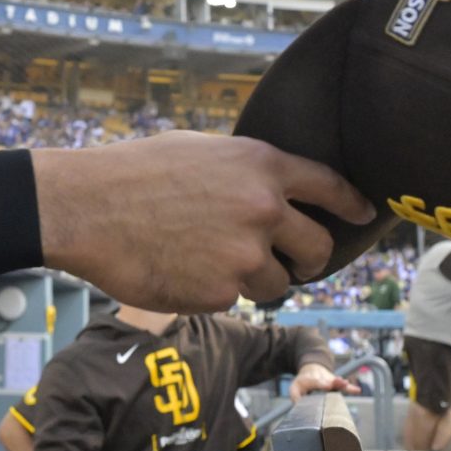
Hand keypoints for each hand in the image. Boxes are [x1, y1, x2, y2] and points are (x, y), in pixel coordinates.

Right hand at [32, 133, 373, 309]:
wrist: (88, 208)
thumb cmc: (134, 172)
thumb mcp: (200, 150)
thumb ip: (246, 171)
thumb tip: (275, 191)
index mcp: (261, 166)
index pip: (329, 187)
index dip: (351, 204)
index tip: (362, 214)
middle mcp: (263, 210)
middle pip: (318, 248)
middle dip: (309, 259)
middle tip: (293, 262)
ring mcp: (244, 255)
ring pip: (277, 282)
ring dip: (255, 278)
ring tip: (210, 260)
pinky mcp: (221, 293)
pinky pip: (233, 299)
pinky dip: (215, 290)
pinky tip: (182, 270)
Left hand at [290, 362, 361, 399]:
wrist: (312, 368)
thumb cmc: (303, 382)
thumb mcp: (294, 388)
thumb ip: (295, 396)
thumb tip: (298, 406)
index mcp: (310, 380)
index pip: (316, 382)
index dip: (322, 383)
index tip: (328, 385)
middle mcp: (321, 378)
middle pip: (329, 381)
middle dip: (334, 382)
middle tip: (341, 382)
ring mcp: (330, 380)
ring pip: (337, 382)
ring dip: (342, 384)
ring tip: (346, 384)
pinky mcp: (336, 383)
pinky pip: (344, 386)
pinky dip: (351, 388)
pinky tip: (357, 390)